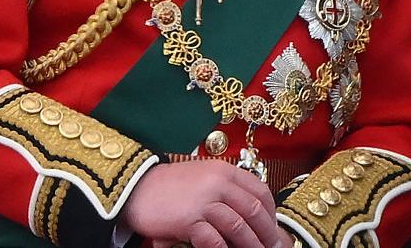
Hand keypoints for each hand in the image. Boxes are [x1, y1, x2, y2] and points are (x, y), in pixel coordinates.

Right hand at [122, 160, 284, 247]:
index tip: (274, 228)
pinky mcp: (188, 219)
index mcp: (224, 171)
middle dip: (267, 232)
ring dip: (251, 245)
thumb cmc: (170, 185)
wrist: (136, 187)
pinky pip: (214, 240)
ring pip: (238, 226)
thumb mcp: (203, 177)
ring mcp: (204, 201)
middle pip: (253, 210)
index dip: (271, 213)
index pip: (259, 191)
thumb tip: (250, 213)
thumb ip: (226, 189)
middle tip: (273, 247)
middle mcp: (218, 183)